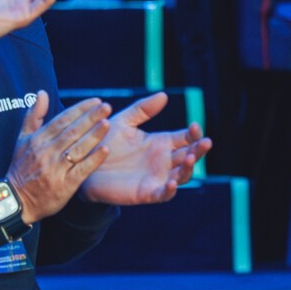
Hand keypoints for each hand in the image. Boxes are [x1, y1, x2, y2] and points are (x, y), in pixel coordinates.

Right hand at [7, 93, 111, 223]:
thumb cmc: (21, 167)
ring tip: (107, 123)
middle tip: (106, 106)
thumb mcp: (22, 139)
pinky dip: (93, 160)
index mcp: (38, 140)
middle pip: (72, 131)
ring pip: (77, 149)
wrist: (16, 200)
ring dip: (94, 135)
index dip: (79, 109)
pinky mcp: (64, 185)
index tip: (95, 101)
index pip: (62, 120)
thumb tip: (42, 92)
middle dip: (90, 117)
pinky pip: (81, 170)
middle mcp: (47, 152)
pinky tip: (105, 150)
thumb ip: (33, 115)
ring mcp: (56, 169)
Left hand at [79, 93, 213, 205]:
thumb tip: (164, 95)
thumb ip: (142, 109)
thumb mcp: (124, 122)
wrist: (84, 165)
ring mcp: (156, 178)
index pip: (186, 138)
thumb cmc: (104, 143)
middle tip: (206, 142)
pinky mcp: (145, 193)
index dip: (194, 133)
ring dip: (188, 168)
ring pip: (181, 175)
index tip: (195, 126)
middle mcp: (163, 161)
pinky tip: (171, 183)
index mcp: (161, 143)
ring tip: (189, 158)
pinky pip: (162, 194)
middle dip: (199, 150)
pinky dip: (169, 191)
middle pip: (189, 156)